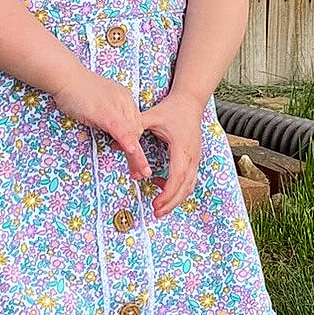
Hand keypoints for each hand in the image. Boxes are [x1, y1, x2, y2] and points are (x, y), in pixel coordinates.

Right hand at [49, 64, 151, 182]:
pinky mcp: (104, 112)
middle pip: (136, 132)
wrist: (65, 76)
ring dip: (136, 156)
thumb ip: (108, 116)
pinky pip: (120, 130)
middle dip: (139, 155)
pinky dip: (127, 142)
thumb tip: (112, 133)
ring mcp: (116, 106)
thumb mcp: (99, 102)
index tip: (133, 157)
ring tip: (139, 173)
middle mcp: (124, 101)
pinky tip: (132, 152)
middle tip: (141, 173)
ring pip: (131, 134)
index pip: (135, 125)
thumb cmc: (76, 89)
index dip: (134, 143)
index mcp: (124, 99)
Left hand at [137, 90, 204, 215]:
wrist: (190, 101)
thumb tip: (118, 143)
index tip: (156, 204)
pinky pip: (189, 179)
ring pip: (189, 186)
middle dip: (171, 203)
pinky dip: (178, 188)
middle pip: (186, 187)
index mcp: (181, 147)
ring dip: (175, 199)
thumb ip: (134, 128)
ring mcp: (195, 158)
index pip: (177, 177)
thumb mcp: (151, 116)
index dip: (167, 193)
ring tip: (159, 207)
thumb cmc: (171, 108)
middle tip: (156, 212)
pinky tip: (162, 185)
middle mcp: (192, 155)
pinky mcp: (194, 158)